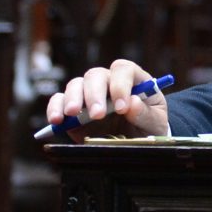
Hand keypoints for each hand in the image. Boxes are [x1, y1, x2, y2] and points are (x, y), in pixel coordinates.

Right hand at [45, 59, 170, 141]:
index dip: (121, 85)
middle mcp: (109, 82)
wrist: (137, 141)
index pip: (123, 69)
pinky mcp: (73, 109)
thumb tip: (132, 103)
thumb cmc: (149, 126)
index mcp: (133, 79)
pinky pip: (59, 100)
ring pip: (76, 84)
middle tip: (97, 115)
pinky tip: (57, 120)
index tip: (122, 108)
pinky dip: (55, 107)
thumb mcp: (155, 122)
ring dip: (73, 98)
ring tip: (74, 113)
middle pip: (96, 75)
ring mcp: (89, 94)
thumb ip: (145, 114)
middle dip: (95, 94)